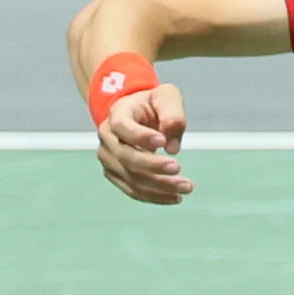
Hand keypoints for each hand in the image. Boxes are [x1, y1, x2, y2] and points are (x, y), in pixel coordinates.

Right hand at [95, 84, 193, 204]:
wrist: (136, 112)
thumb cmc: (153, 104)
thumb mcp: (166, 97)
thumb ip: (172, 114)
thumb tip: (172, 148)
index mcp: (117, 113)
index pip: (122, 127)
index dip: (140, 137)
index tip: (163, 142)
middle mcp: (107, 137)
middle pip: (126, 157)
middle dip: (153, 166)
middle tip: (179, 168)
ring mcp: (109, 157)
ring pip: (130, 177)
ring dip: (159, 187)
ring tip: (186, 187)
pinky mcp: (116, 173)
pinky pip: (132, 189)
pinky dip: (154, 196)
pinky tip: (175, 197)